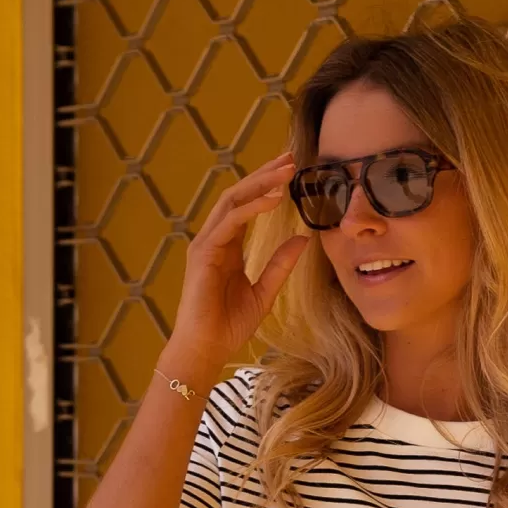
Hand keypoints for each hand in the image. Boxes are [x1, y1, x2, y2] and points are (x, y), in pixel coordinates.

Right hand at [159, 154, 306, 385]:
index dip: (267, 186)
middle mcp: (215, 239)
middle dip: (264, 174)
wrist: (205, 349)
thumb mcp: (264, 292)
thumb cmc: (228, 326)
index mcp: (227, 246)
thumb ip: (280, 264)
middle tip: (290, 158)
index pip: (247, 205)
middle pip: (239, 195)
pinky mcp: (204, 254)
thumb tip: (303, 239)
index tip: (290, 171)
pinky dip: (252, 208)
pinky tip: (274, 200)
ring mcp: (206, 244)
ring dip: (260, 183)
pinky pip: (230, 222)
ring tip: (285, 171)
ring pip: (233, 201)